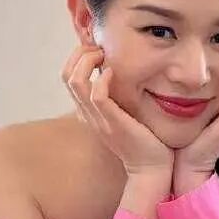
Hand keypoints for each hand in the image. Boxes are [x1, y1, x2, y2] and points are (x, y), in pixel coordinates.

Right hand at [62, 45, 173, 181]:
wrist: (152, 170)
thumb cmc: (145, 142)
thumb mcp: (127, 115)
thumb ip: (122, 99)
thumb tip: (129, 79)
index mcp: (91, 111)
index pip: (69, 78)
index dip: (78, 58)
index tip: (98, 49)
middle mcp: (90, 114)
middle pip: (66, 76)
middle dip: (80, 54)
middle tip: (100, 48)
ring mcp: (99, 119)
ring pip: (76, 82)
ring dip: (88, 60)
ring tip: (104, 55)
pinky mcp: (113, 123)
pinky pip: (97, 96)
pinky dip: (102, 79)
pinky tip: (114, 72)